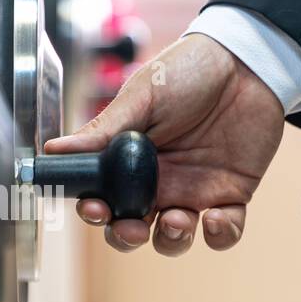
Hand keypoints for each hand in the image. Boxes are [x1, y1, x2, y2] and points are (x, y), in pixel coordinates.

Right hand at [43, 34, 284, 255]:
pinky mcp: (231, 194)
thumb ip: (103, 130)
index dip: (95, 212)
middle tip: (133, 227)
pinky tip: (215, 218)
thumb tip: (54, 149)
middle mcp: (157, 182)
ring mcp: (193, 191)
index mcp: (129, 160)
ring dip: (171, 240)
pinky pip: (224, 232)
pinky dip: (219, 236)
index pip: (103, 198)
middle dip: (127, 237)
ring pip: (174, 238)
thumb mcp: (141, 97)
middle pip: (132, 228)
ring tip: (178, 219)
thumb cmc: (188, 71)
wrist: (246, 60)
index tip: (95, 209)